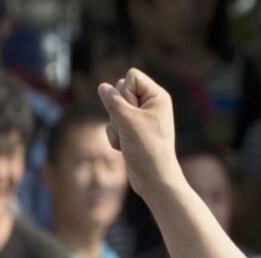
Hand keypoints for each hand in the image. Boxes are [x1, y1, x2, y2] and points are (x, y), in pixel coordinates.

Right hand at [96, 68, 181, 196]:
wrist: (154, 179)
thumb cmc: (147, 149)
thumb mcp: (127, 121)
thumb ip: (112, 101)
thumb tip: (103, 87)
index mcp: (158, 96)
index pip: (131, 76)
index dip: (126, 92)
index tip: (136, 113)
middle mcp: (151, 104)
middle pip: (119, 90)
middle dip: (118, 110)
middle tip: (131, 128)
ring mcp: (141, 117)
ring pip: (113, 108)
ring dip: (115, 125)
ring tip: (129, 139)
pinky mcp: (133, 130)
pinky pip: (113, 123)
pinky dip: (115, 136)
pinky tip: (125, 147)